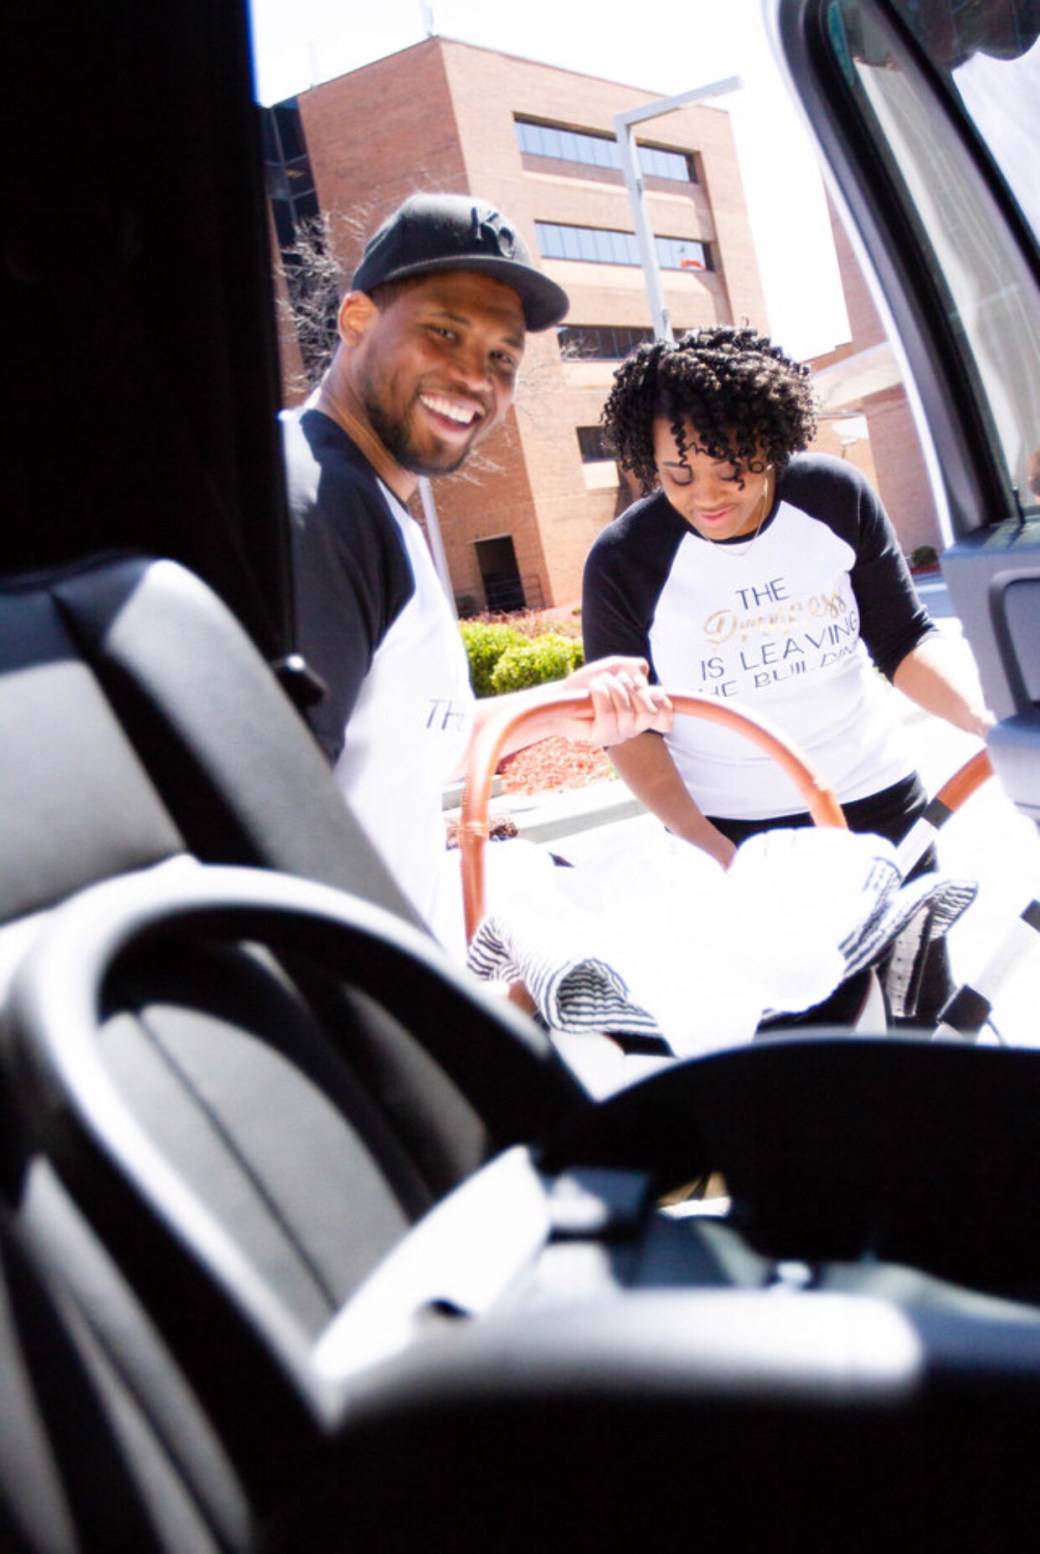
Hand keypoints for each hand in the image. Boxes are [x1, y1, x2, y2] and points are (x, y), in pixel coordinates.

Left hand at [553, 656, 672, 746]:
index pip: (665, 721)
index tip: (654, 693)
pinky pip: (609, 714)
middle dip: (632, 689)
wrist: (562, 694)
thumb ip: (636, 667)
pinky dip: (601, 693)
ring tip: (600, 683)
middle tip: (616, 680)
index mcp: (641, 714)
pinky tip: (593, 688)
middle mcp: (633, 728)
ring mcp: (618, 735)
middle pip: (648, 712)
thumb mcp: (618, 667)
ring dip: (612, 688)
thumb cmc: (591, 682)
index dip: (665, 707)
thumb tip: (642, 681)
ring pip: (627, 712)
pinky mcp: (602, 737)